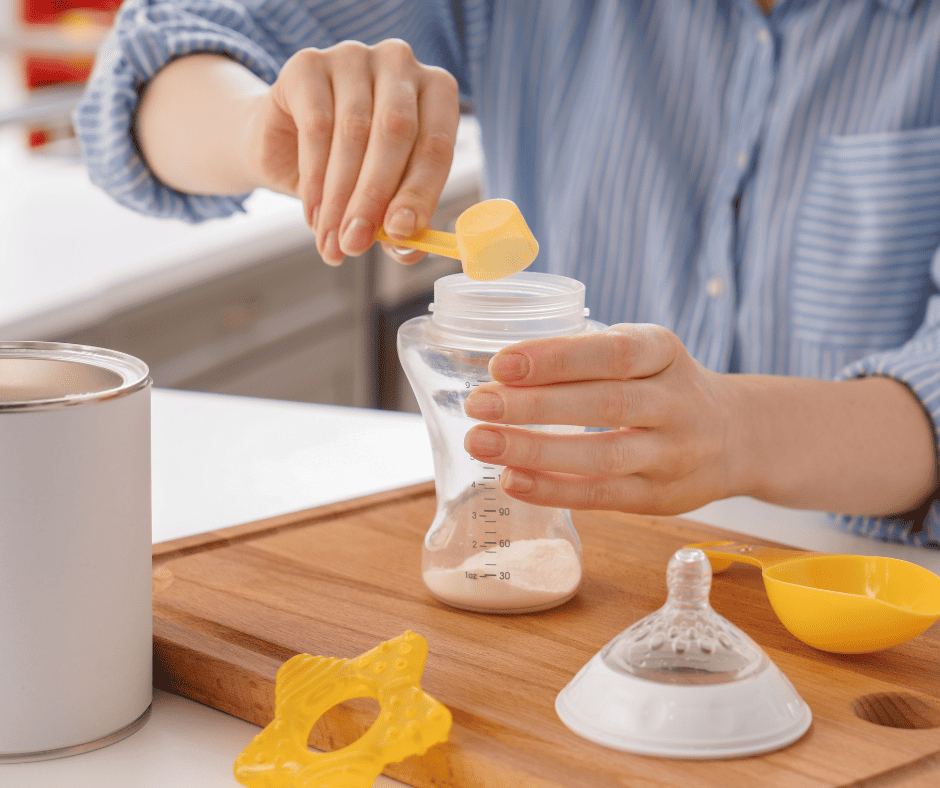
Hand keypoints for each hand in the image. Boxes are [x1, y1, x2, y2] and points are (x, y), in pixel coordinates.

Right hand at [243, 39, 459, 264]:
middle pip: (395, 133)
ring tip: (332, 241)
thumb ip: (402, 222)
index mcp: (436, 92)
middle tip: (356, 244)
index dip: (420, 193)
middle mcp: (399, 64)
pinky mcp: (307, 63)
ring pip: (354, 132)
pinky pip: (315, 126)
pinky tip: (313, 215)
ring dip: (341, 197)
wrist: (285, 145)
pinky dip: (314, 180)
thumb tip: (408, 248)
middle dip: (374, 198)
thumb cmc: (352, 169)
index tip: (401, 233)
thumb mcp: (385, 198)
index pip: (437, 144)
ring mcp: (353, 56)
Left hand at [462, 324, 744, 514]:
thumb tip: (500, 371)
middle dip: (534, 405)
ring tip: (482, 443)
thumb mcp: (644, 353)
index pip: (614, 352)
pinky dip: (554, 490)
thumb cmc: (662, 387)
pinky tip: (512, 480)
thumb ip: (587, 356)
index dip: (557, 358)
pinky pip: (603, 495)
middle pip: (605, 404)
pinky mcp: (658, 497)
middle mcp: (675, 402)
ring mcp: (672, 454)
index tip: (501, 364)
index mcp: (665, 352)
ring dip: (536, 451)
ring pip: (604, 455)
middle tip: (478, 403)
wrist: (734, 436)